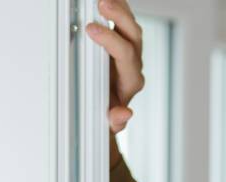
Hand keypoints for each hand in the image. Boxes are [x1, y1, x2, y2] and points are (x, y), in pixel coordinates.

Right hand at [87, 0, 144, 134]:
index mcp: (130, 81)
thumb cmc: (106, 117)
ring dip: (120, 9)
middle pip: (134, 35)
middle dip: (119, 17)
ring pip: (131, 26)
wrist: (107, 116)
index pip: (126, 55)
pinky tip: (107, 1)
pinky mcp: (123, 45)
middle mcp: (133, 65)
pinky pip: (124, 23)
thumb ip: (116, 121)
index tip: (91, 30)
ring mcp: (129, 53)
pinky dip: (117, 10)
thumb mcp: (108, 125)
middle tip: (103, 4)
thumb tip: (123, 115)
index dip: (110, 40)